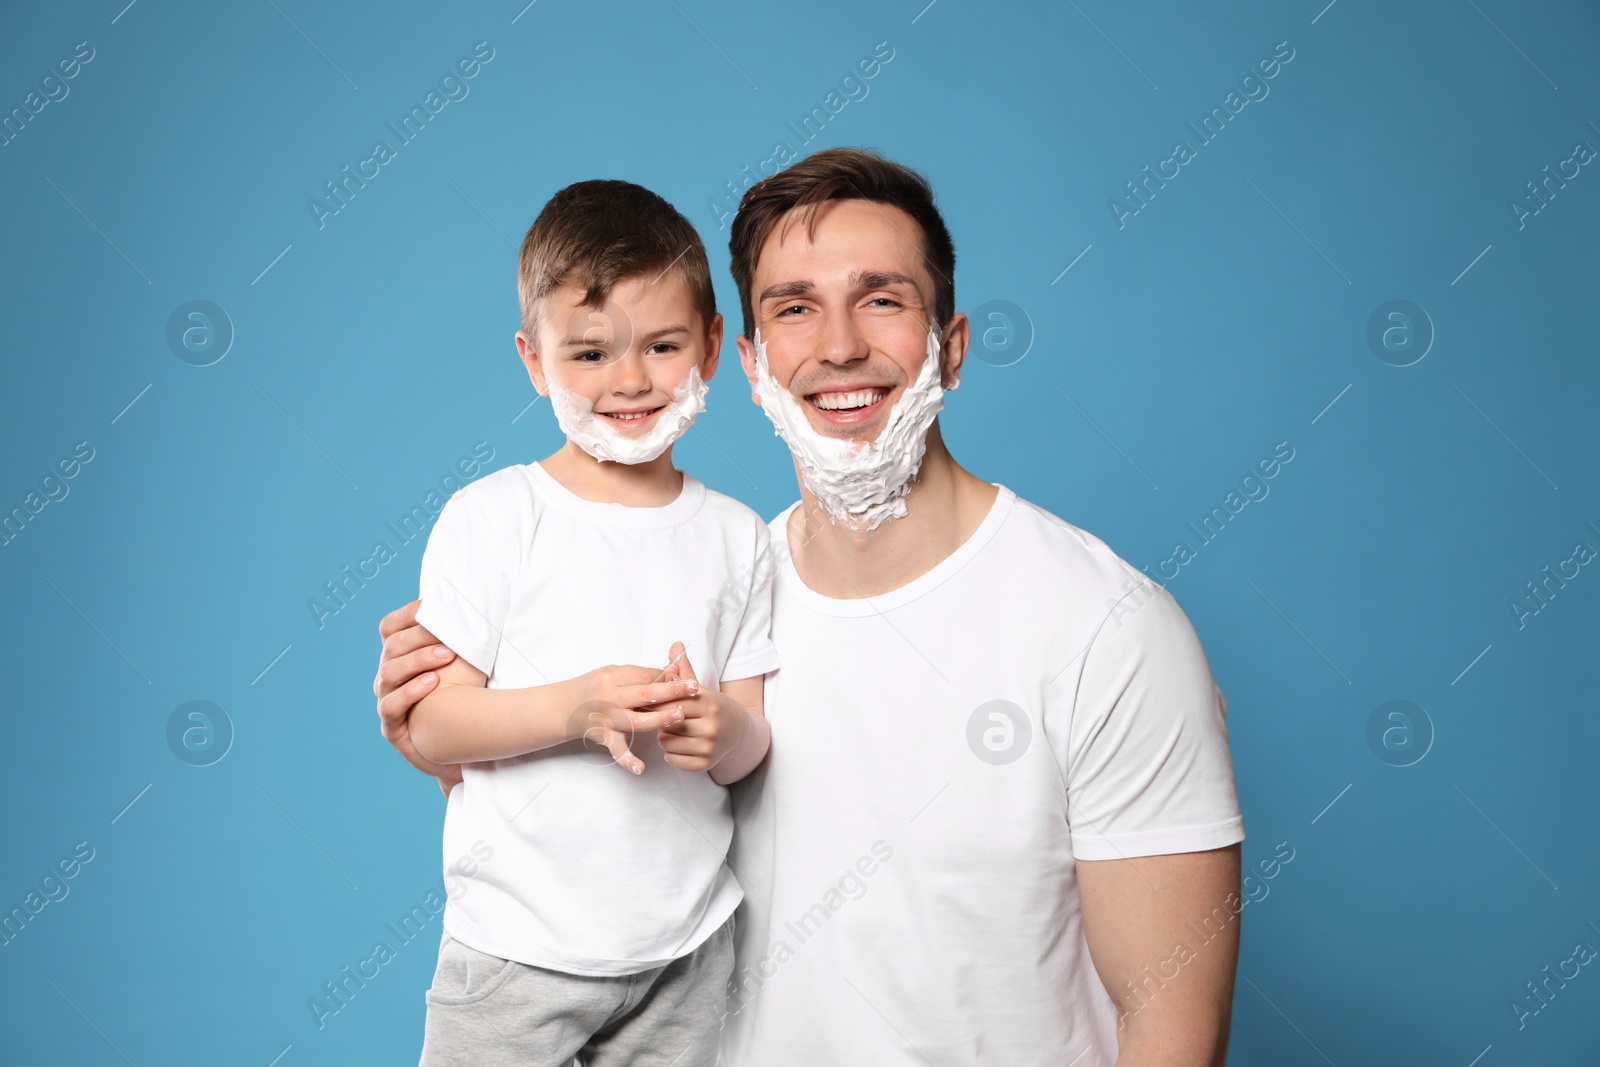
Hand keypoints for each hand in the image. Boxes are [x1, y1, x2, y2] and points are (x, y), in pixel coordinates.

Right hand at [375, 600, 462, 795]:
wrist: (460, 751)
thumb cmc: (462, 702)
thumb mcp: (461, 668)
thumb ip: (459, 641)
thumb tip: (478, 609)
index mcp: (399, 658)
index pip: (389, 627)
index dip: (406, 614)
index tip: (431, 605)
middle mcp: (388, 677)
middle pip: (392, 647)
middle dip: (420, 636)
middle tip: (451, 635)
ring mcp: (386, 701)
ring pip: (389, 673)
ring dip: (418, 660)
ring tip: (447, 655)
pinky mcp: (392, 728)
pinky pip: (391, 706)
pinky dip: (410, 692)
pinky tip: (432, 683)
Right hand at [572, 664, 696, 774]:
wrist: (565, 706)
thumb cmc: (595, 687)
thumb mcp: (615, 673)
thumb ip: (643, 674)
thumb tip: (674, 669)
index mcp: (612, 676)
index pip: (645, 675)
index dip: (668, 676)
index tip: (687, 678)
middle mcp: (608, 696)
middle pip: (644, 694)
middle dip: (672, 691)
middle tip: (694, 690)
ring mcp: (605, 717)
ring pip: (636, 720)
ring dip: (660, 718)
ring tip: (680, 716)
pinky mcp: (603, 736)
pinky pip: (616, 749)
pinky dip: (627, 760)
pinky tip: (641, 768)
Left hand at [655, 643, 745, 772]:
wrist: (740, 733)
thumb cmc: (714, 708)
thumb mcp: (700, 689)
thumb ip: (684, 669)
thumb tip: (675, 645)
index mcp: (709, 702)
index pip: (671, 701)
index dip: (658, 702)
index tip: (649, 701)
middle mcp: (711, 725)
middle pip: (667, 722)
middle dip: (660, 720)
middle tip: (663, 717)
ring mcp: (709, 746)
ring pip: (666, 742)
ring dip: (664, 737)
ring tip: (673, 730)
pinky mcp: (705, 764)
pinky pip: (672, 759)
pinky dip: (671, 753)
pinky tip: (679, 744)